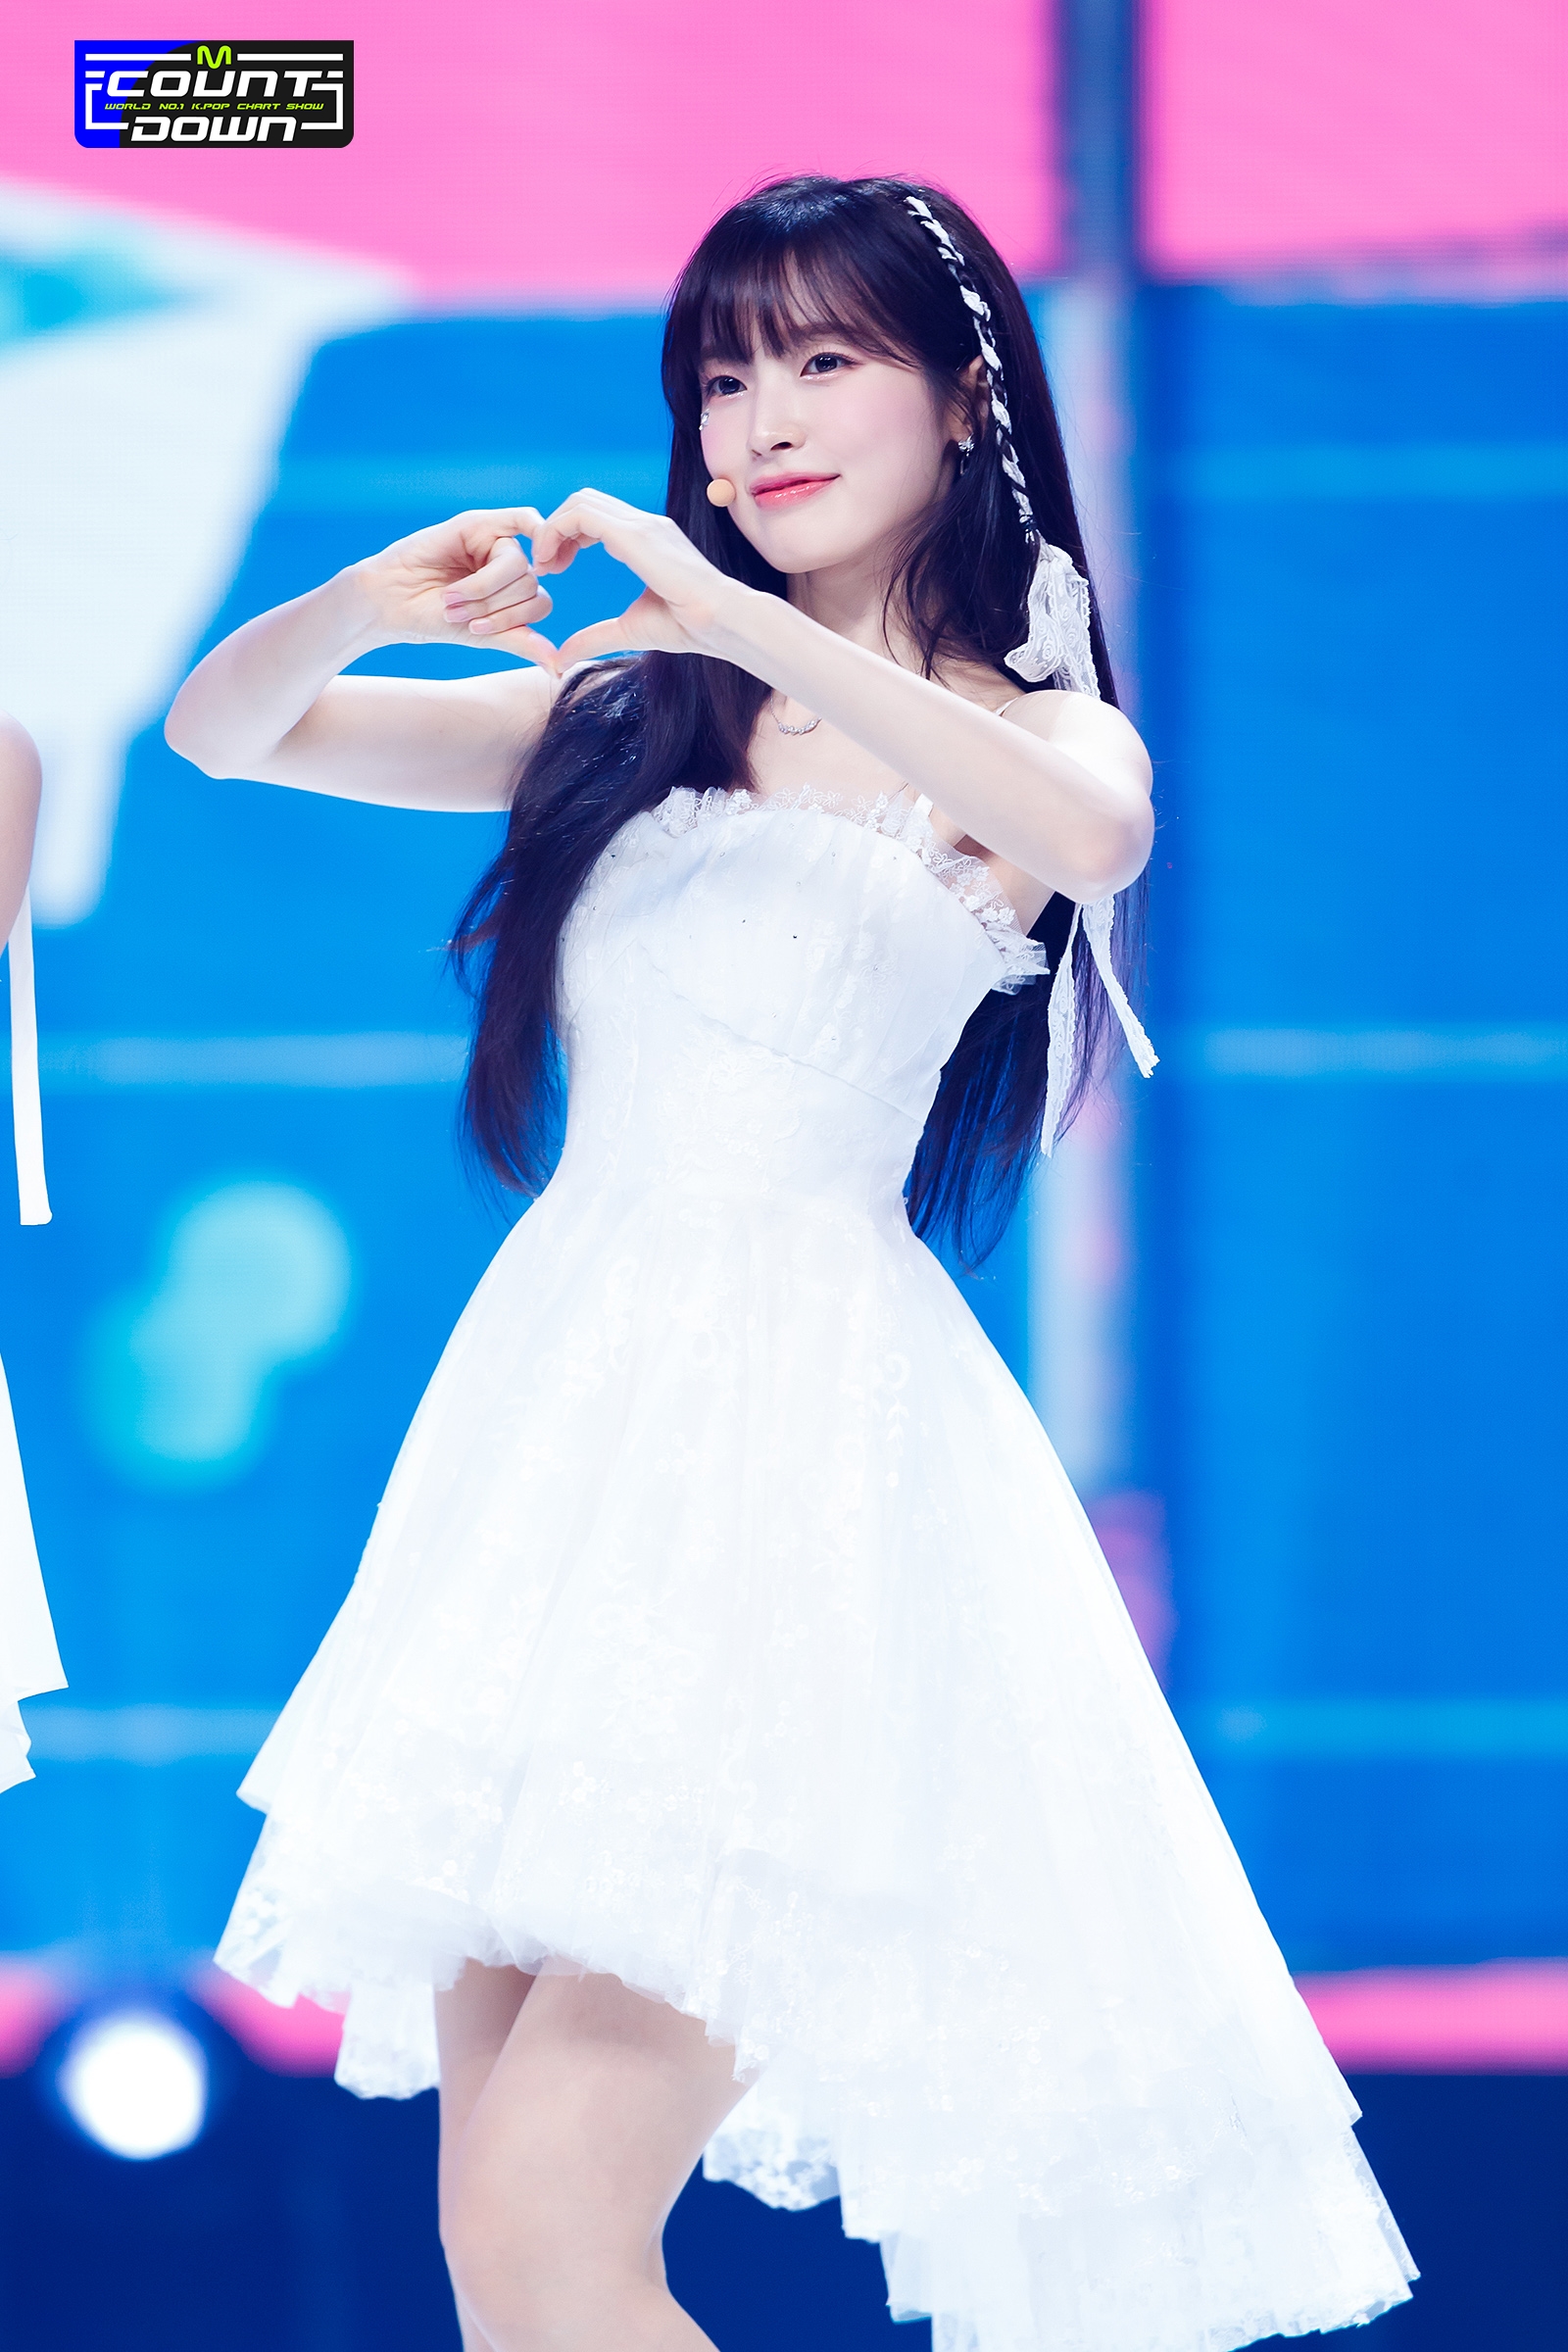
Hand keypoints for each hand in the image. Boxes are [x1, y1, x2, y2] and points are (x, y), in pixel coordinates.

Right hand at [349, 508, 559, 670]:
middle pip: (530, 585)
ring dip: (482, 588)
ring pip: (517, 565)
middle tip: (455, 612)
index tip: (475, 630)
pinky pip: (521, 519)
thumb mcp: (483, 635)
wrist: (390, 603)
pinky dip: (532, 530)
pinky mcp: (477, 524)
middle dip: (492, 606)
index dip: (512, 620)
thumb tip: (559, 667)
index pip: (540, 604)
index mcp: (513, 591)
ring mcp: (492, 542)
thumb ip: (521, 641)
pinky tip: (519, 545)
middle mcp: (506, 565)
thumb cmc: (432, 619)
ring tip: (450, 596)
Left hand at [473, 490, 741, 666]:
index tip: (552, 570)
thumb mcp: (629, 630)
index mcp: (645, 539)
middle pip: (584, 502)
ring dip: (552, 529)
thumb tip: (562, 659)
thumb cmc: (689, 627)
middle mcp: (643, 524)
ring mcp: (641, 524)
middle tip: (545, 568)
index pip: (594, 517)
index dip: (565, 537)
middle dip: (555, 529)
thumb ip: (595, 638)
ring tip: (545, 567)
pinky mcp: (636, 534)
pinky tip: (552, 564)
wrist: (721, 622)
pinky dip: (557, 531)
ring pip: (580, 502)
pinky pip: (582, 516)